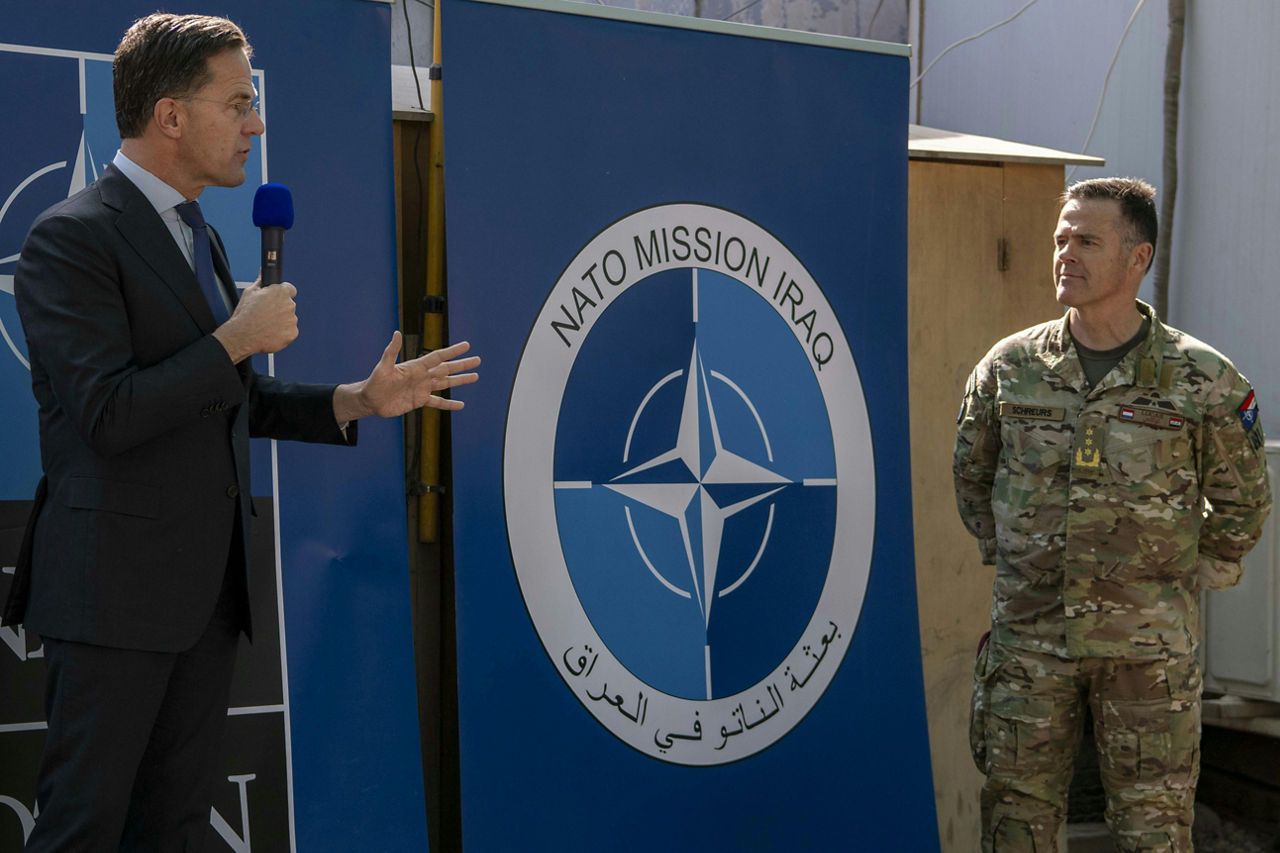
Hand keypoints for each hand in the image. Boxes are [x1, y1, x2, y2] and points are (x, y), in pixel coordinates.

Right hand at [212, 279, 298, 362]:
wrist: (243, 336)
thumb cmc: (245, 314)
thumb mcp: (250, 293)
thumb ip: (261, 281)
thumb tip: (263, 270)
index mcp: (280, 292)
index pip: (290, 289)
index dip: (282, 293)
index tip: (277, 298)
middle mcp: (289, 305)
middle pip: (288, 304)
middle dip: (280, 308)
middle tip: (266, 314)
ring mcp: (292, 320)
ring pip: (289, 318)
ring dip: (281, 321)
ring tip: (266, 324)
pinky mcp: (292, 333)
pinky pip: (290, 331)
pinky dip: (282, 332)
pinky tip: (270, 332)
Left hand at [333, 332, 479, 421]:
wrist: (370, 400)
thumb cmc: (374, 382)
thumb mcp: (383, 366)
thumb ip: (392, 351)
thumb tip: (396, 333)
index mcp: (416, 367)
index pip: (438, 357)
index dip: (452, 351)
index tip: (466, 345)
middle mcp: (422, 376)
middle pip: (447, 369)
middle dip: (462, 364)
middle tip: (477, 360)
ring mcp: (422, 388)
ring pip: (446, 383)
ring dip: (460, 380)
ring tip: (475, 376)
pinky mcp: (419, 401)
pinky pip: (438, 402)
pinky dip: (449, 404)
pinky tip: (460, 404)